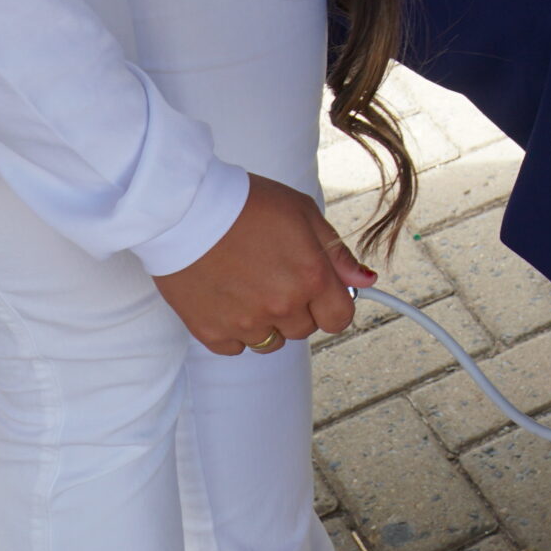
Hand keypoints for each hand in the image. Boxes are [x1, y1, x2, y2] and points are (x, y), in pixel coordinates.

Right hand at [153, 174, 371, 354]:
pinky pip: (236, 346)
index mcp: (310, 277)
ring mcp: (245, 323)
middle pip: (305, 329)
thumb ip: (337, 253)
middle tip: (276, 276)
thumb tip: (365, 280)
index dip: (333, 305)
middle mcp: (282, 306)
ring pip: (272, 342)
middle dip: (298, 308)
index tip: (321, 292)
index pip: (340, 318)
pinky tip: (227, 297)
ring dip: (268, 322)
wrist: (184, 208)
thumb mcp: (304, 214)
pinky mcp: (211, 332)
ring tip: (250, 286)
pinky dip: (235, 329)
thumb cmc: (247, 203)